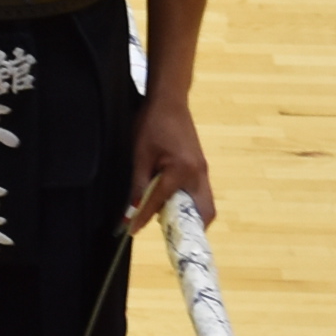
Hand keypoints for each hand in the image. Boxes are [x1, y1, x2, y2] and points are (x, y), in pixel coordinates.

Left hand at [125, 98, 212, 230]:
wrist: (169, 101)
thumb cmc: (152, 123)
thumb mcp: (140, 154)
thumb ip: (138, 184)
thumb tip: (131, 209)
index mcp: (182, 170)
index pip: (162, 202)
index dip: (144, 217)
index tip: (132, 231)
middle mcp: (199, 174)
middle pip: (203, 213)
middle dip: (188, 228)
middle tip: (168, 234)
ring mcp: (203, 171)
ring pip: (204, 205)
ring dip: (190, 217)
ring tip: (167, 221)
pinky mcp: (201, 167)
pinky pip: (200, 194)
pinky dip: (190, 205)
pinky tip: (172, 203)